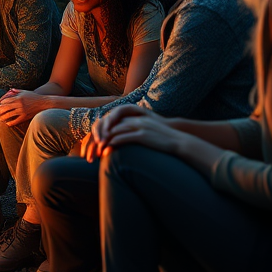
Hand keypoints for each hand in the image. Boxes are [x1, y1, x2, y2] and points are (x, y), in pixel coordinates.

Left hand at [0, 89, 44, 126]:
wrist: (43, 103)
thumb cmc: (34, 97)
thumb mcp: (25, 92)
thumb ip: (17, 91)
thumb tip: (10, 90)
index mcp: (18, 98)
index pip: (6, 101)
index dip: (1, 103)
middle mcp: (19, 104)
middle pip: (6, 108)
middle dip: (0, 111)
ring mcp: (22, 111)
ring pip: (9, 115)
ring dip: (3, 117)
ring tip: (0, 118)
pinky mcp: (25, 117)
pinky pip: (16, 121)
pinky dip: (11, 123)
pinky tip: (8, 124)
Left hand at [91, 105, 222, 172]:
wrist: (180, 141)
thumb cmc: (163, 140)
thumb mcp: (147, 133)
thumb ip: (134, 133)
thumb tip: (122, 141)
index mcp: (134, 119)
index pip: (112, 123)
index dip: (101, 133)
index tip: (93, 144)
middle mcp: (134, 120)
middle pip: (110, 127)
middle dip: (99, 138)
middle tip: (91, 149)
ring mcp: (138, 126)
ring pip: (114, 132)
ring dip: (104, 142)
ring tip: (96, 152)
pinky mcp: (142, 135)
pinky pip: (124, 138)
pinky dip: (113, 143)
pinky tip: (107, 149)